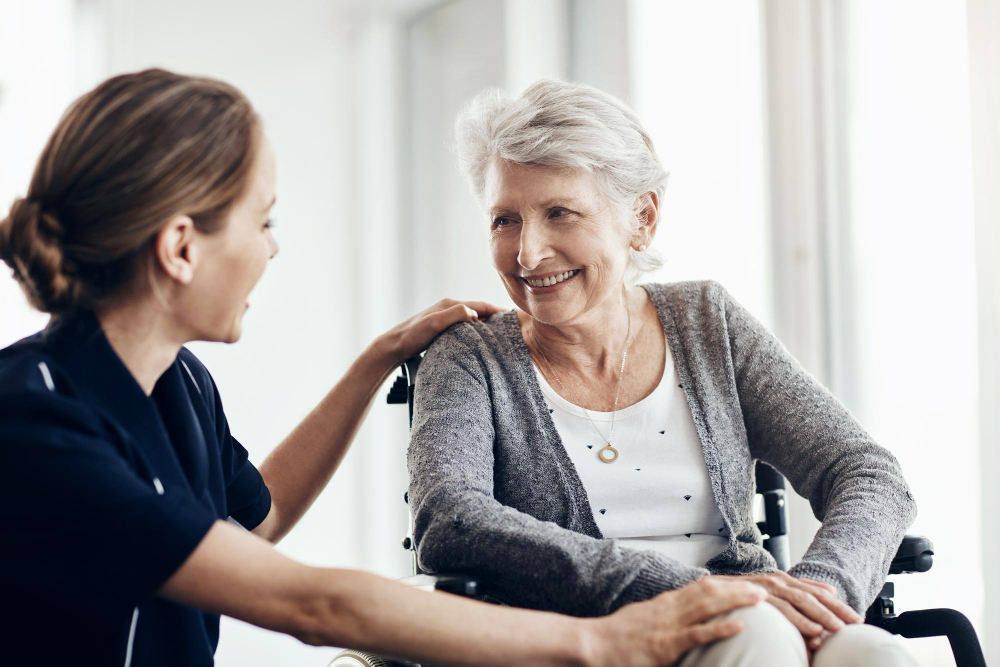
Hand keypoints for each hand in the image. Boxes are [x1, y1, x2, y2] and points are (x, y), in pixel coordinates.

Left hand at [376, 298, 504, 366]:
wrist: (393, 347)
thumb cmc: (412, 336)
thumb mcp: (435, 323)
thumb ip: (455, 314)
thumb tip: (474, 313)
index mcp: (449, 304)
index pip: (479, 305)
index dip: (496, 309)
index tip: (511, 314)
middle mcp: (447, 308)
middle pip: (477, 310)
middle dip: (493, 315)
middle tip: (509, 325)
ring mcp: (443, 318)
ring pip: (470, 318)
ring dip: (484, 323)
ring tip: (498, 333)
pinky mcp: (440, 329)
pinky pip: (463, 327)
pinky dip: (474, 330)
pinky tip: (477, 340)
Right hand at [589, 577, 767, 666]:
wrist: (593, 644)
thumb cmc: (617, 638)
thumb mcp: (643, 621)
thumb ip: (664, 619)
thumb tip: (681, 620)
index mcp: (665, 604)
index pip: (701, 588)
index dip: (727, 585)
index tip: (748, 584)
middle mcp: (670, 608)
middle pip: (710, 592)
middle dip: (739, 590)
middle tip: (766, 588)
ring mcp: (668, 625)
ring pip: (708, 607)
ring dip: (737, 601)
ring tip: (761, 600)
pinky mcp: (666, 645)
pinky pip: (698, 634)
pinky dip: (720, 628)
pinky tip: (739, 625)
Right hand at [712, 572, 861, 642]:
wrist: (710, 590)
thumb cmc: (745, 596)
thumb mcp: (775, 593)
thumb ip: (799, 591)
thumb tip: (830, 591)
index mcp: (785, 580)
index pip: (816, 593)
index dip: (838, 605)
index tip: (857, 618)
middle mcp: (777, 581)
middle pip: (812, 596)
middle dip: (834, 611)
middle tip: (852, 624)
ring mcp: (766, 588)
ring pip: (799, 601)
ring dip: (819, 616)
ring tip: (835, 629)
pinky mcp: (755, 597)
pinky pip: (781, 610)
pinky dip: (798, 620)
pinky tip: (811, 631)